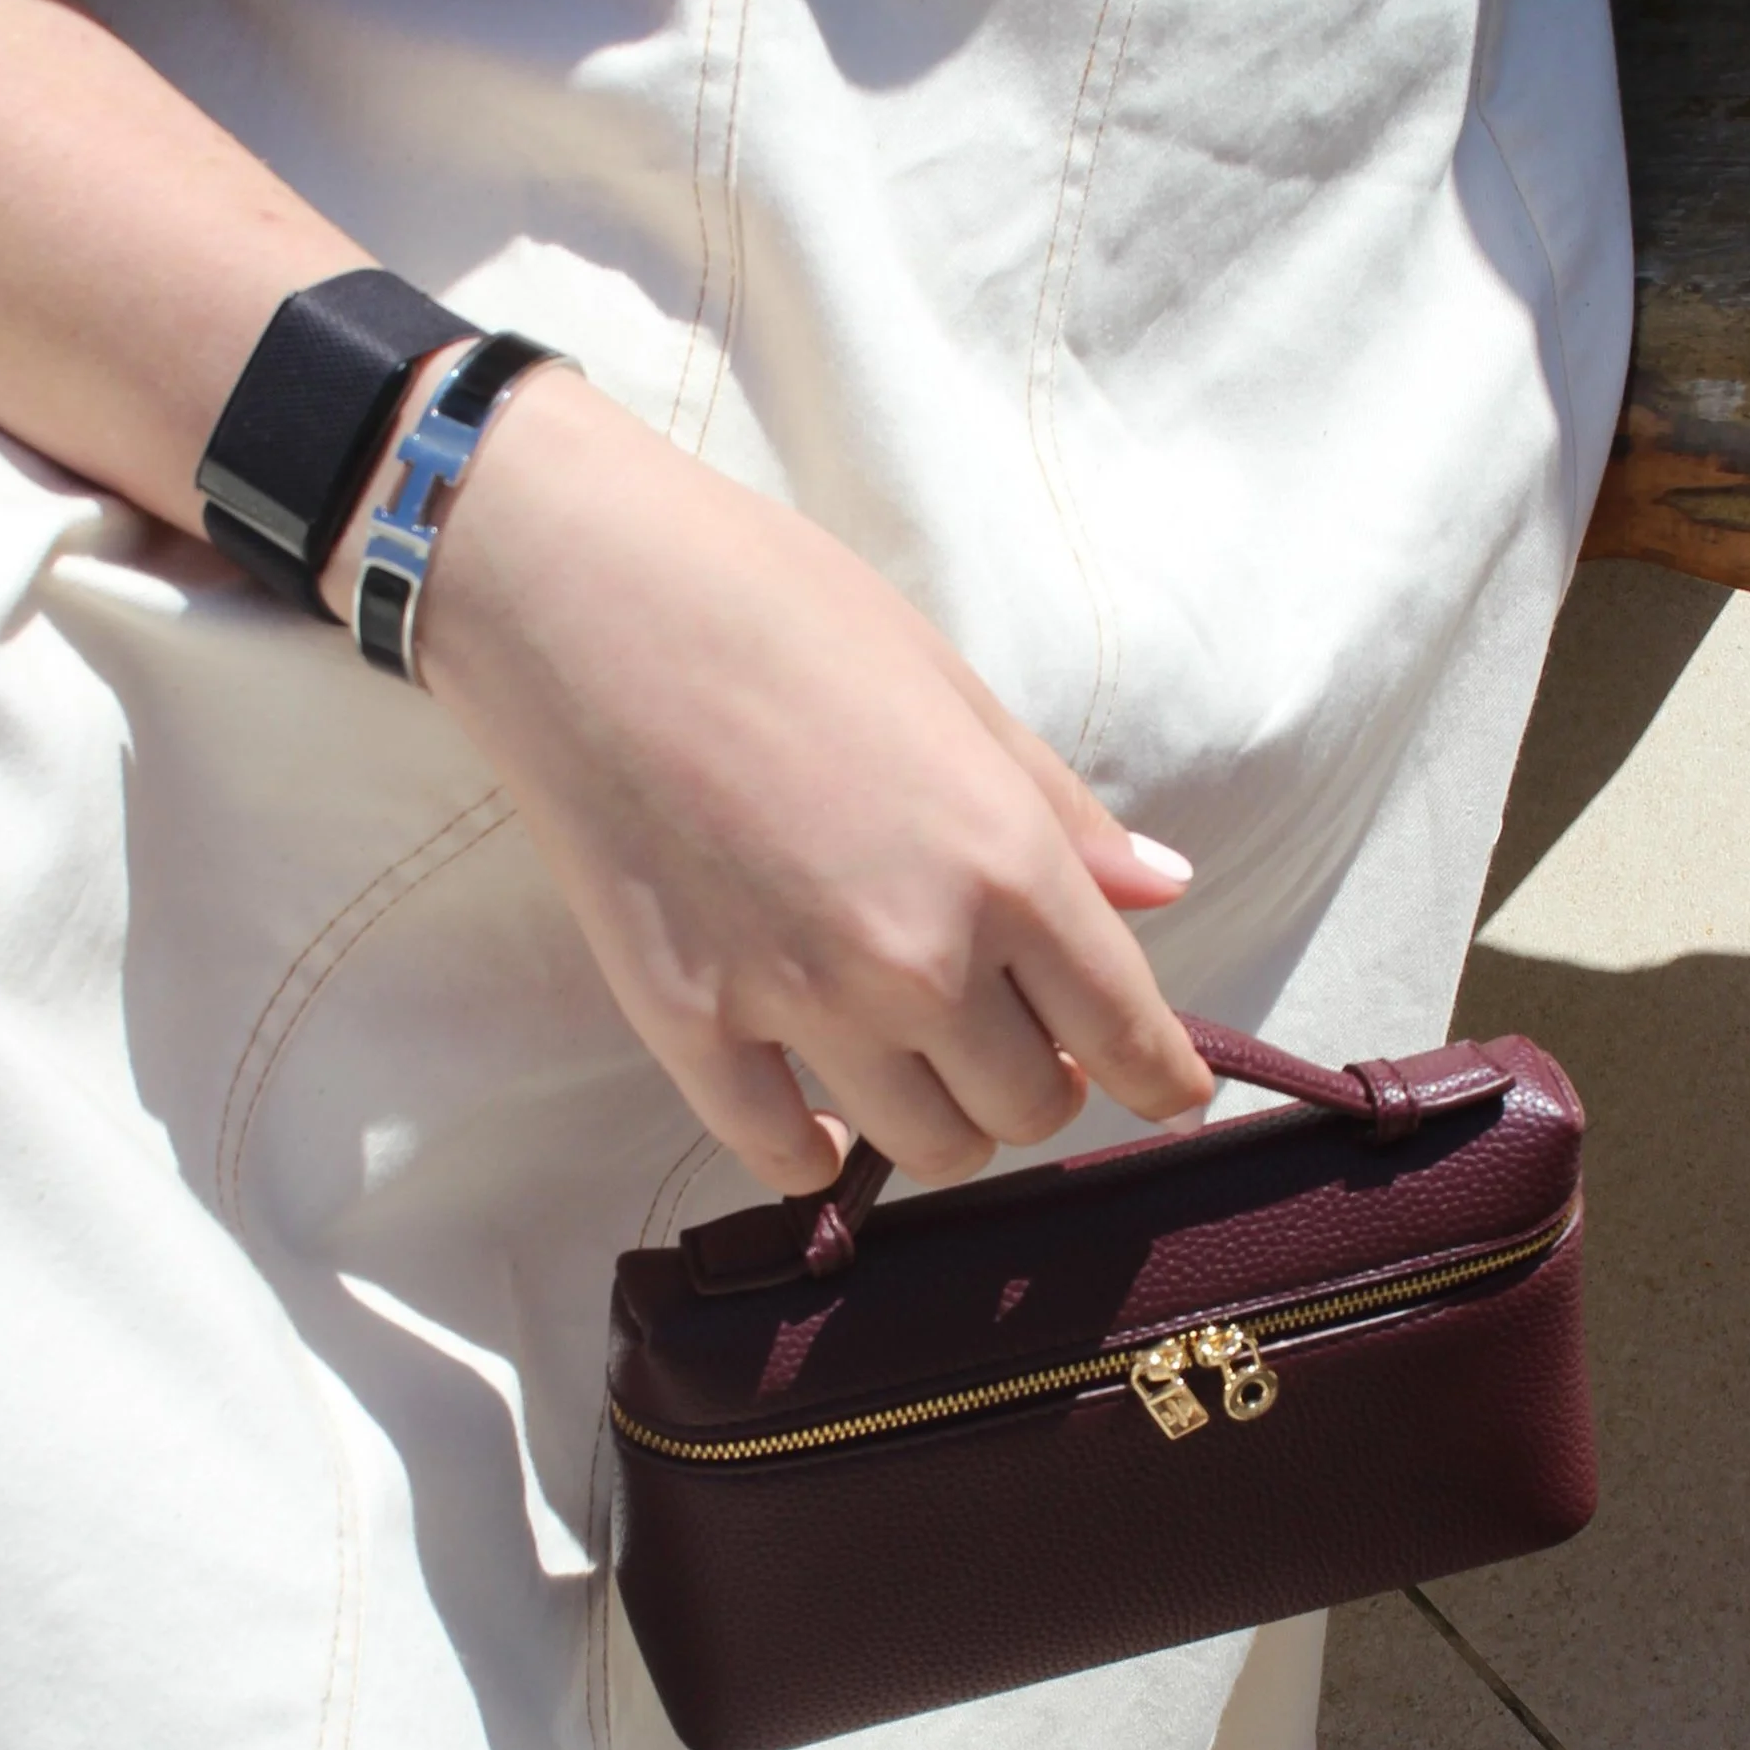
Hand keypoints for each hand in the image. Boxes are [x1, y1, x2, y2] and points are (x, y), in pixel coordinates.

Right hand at [390, 366, 1212, 1194]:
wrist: (577, 591)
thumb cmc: (773, 606)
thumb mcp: (949, 686)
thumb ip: (1058, 813)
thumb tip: (1159, 889)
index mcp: (1004, 862)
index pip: (1123, 1028)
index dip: (1162, 1078)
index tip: (1172, 1094)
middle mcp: (917, 957)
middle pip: (1030, 1108)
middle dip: (1043, 1082)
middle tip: (1013, 1031)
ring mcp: (797, 1004)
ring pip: (925, 1149)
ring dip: (944, 1120)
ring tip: (918, 1062)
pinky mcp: (687, 1027)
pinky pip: (783, 1157)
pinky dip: (819, 1155)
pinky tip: (820, 1115)